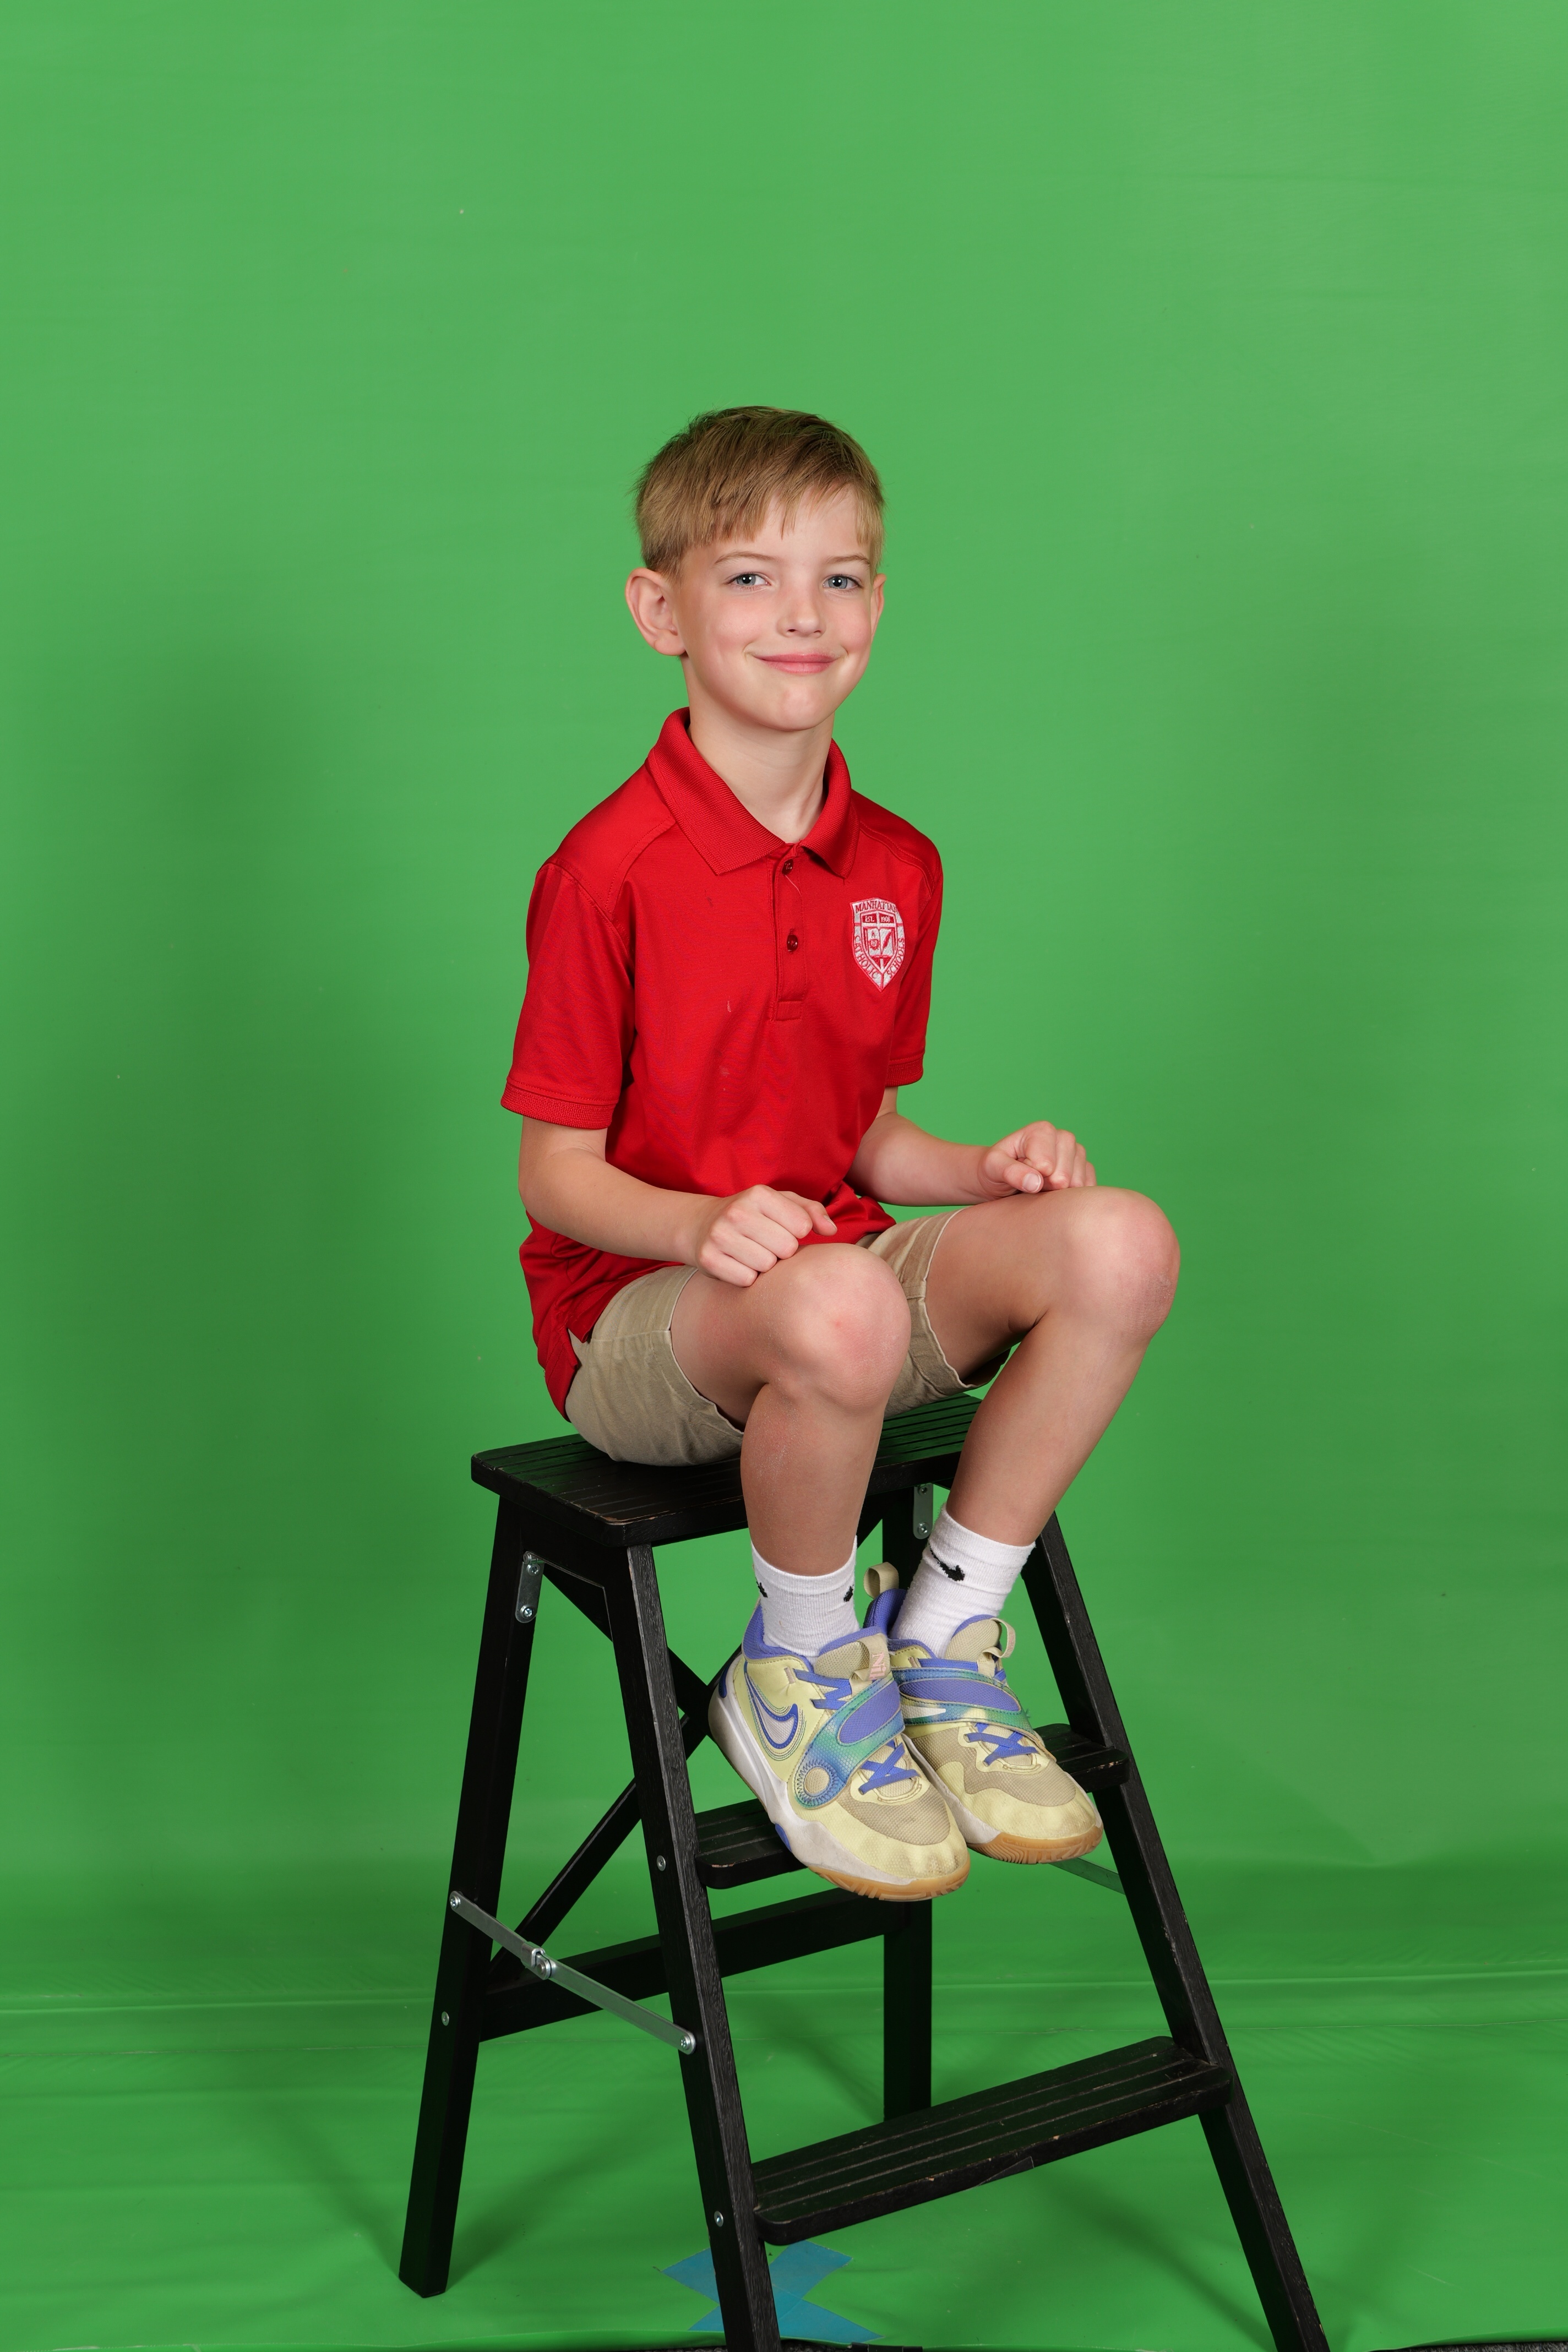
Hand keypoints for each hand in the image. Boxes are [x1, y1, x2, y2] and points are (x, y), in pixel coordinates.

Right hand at [687, 1186, 837, 1285]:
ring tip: (751, 1252)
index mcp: (759, 1194)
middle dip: (781, 1251)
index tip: (780, 1229)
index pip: (802, 1225)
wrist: (701, 1225)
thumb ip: (811, 1212)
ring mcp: (720, 1235)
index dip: (797, 1232)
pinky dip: (746, 1277)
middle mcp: (737, 1212)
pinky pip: (747, 1280)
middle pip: (787, 1248)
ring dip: (764, 1265)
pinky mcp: (708, 1259)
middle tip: (765, 1243)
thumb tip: (831, 1230)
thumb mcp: (781, 1204)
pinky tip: (738, 1263)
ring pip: (767, 1266)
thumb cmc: (753, 1215)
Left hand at [977, 1121, 1095, 1197]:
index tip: (1019, 1172)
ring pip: (1077, 1185)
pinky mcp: (1085, 1169)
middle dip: (1044, 1187)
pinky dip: (1069, 1197)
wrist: (1003, 1178)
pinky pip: (1086, 1188)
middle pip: (1064, 1177)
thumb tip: (1035, 1183)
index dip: (1030, 1176)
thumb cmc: (995, 1169)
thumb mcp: (993, 1167)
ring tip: (1040, 1184)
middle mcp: (1064, 1137)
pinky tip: (1053, 1191)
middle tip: (1029, 1181)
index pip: (1046, 1167)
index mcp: (1043, 1130)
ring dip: (1056, 1193)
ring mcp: (1078, 1153)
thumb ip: (1010, 1172)